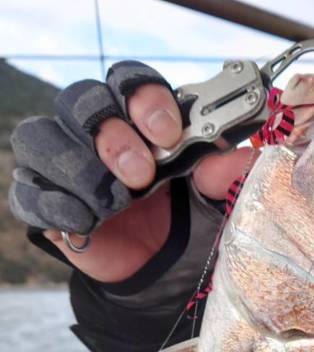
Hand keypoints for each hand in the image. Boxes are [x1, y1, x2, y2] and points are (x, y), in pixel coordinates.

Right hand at [10, 62, 252, 282]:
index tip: (168, 133)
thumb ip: (226, 175)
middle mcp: (96, 130)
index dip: (144, 98)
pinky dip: (58, 205)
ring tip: (117, 204)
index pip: (129, 80)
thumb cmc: (189, 220)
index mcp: (140, 117)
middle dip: (112, 135)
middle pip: (81, 100)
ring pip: (41, 137)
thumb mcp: (216, 199)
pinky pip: (29, 191)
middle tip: (142, 175)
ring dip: (81, 169)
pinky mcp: (42, 202)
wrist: (165, 272)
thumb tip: (245, 158)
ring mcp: (63, 164)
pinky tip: (88, 223)